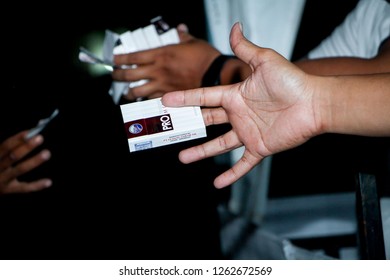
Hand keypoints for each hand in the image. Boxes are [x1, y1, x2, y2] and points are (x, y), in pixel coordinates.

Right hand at [0, 130, 51, 194]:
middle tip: (40, 138)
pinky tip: (49, 182)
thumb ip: (12, 147)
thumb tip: (31, 134)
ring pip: (19, 170)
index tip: (30, 132)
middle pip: (13, 156)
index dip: (18, 139)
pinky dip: (37, 185)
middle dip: (27, 147)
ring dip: (34, 161)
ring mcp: (2, 180)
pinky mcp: (9, 190)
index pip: (5, 146)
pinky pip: (24, 188)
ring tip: (47, 153)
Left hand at [112, 24, 220, 100]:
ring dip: (129, 92)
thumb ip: (183, 36)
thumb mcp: (193, 42)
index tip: (114, 60)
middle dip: (118, 76)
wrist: (217, 75)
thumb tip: (180, 30)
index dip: (120, 59)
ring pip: (138, 91)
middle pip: (130, 75)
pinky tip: (144, 100)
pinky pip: (152, 100)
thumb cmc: (206, 59)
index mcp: (161, 55)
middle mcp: (158, 71)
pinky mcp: (171, 96)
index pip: (133, 57)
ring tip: (127, 92)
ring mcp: (163, 85)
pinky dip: (146, 100)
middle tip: (115, 75)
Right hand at [162, 23, 318, 187]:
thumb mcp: (265, 61)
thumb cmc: (293, 82)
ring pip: (219, 144)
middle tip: (170, 129)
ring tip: (183, 158)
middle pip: (207, 121)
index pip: (204, 97)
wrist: (315, 104)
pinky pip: (243, 164)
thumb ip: (246, 48)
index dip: (185, 99)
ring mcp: (247, 133)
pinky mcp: (259, 148)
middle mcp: (238, 115)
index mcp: (236, 96)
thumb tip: (235, 27)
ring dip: (201, 151)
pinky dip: (231, 174)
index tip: (167, 101)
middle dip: (188, 125)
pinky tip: (218, 183)